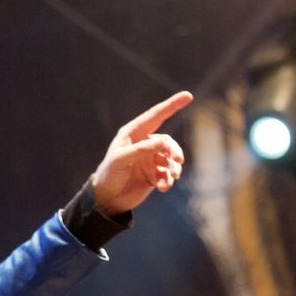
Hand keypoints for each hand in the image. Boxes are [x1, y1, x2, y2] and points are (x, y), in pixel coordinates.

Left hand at [91, 91, 192, 214]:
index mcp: (133, 134)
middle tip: (178, 161)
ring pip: (171, 159)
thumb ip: (141, 150)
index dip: (172, 105)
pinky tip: (162, 188)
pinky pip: (168, 175)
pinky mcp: (155, 174)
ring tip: (172, 177)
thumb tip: (163, 142)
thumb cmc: (109, 174)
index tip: (188, 96)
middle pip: (168, 142)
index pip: (155, 116)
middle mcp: (144, 144)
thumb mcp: (121, 160)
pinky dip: (168, 181)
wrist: (107, 199)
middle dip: (175, 151)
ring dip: (174, 168)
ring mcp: (151, 159)